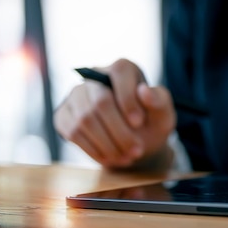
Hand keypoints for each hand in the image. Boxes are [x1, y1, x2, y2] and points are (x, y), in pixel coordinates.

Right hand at [54, 59, 175, 170]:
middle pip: (101, 101)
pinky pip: (73, 132)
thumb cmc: (150, 123)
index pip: (120, 73)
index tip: (139, 123)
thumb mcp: (163, 114)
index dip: (128, 99)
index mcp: (122, 68)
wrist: (133, 140)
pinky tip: (109, 158)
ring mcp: (76, 95)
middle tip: (136, 151)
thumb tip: (144, 90)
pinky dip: (93, 150)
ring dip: (107, 144)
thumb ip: (160, 101)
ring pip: (85, 119)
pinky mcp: (64, 115)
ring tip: (126, 158)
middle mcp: (94, 76)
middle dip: (120, 131)